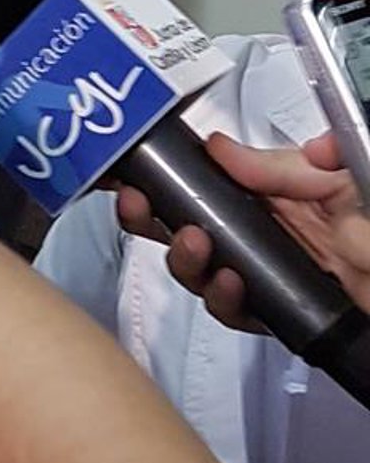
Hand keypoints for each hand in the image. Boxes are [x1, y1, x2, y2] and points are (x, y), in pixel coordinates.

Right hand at [118, 130, 369, 325]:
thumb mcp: (338, 181)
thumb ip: (282, 168)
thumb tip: (218, 148)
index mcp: (268, 191)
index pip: (198, 179)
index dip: (156, 175)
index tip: (123, 166)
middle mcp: (255, 231)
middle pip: (177, 224)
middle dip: (145, 216)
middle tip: (134, 203)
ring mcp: (262, 274)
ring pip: (195, 269)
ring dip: (182, 258)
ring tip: (195, 244)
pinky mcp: (275, 314)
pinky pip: (232, 311)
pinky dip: (223, 299)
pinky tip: (233, 284)